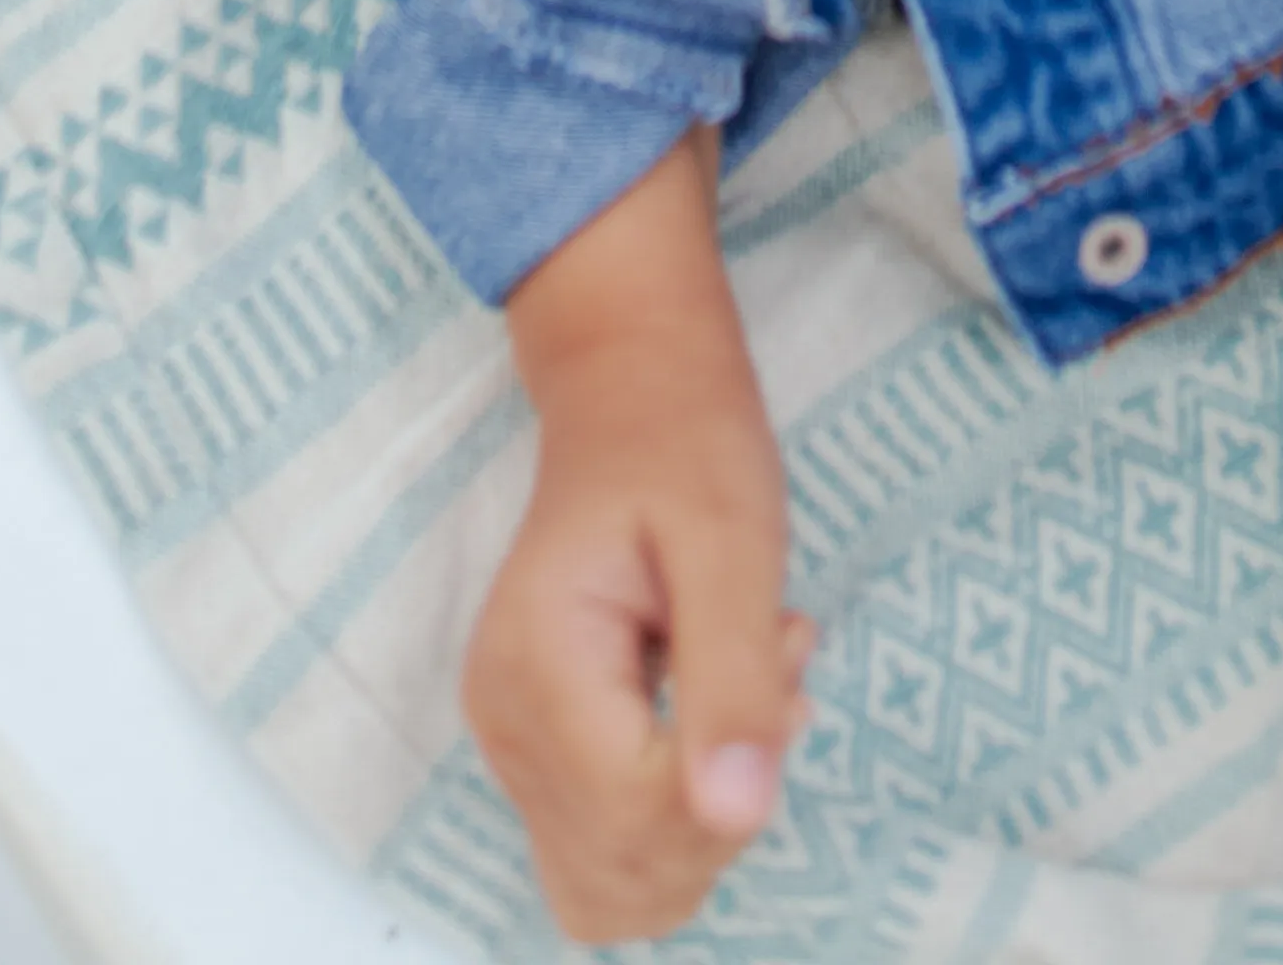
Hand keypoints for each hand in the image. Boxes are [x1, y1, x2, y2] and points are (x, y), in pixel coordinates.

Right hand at [466, 141, 812, 939]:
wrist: (632, 394)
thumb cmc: (686, 443)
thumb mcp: (736, 542)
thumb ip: (735, 680)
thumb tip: (738, 819)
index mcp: (539, 663)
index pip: (640, 815)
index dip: (731, 778)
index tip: (780, 657)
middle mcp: (502, 723)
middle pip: (625, 872)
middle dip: (724, 802)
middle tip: (766, 668)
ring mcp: (509, 746)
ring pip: (613, 889)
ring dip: (705, 825)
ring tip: (737, 690)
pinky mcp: (535, 755)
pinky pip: (604, 855)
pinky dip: (674, 823)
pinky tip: (708, 722)